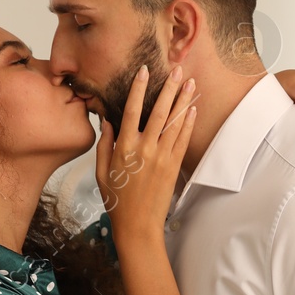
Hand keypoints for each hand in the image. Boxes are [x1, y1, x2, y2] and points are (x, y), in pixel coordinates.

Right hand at [95, 64, 196, 237]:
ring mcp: (162, 157)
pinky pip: (183, 140)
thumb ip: (105, 143)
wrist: (138, 224)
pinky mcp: (174, 166)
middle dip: (169, 89)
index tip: (144, 71)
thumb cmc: (117, 199)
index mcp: (123, 148)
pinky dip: (188, 123)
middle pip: (159, 112)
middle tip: (177, 70)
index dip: (138, 89)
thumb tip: (107, 120)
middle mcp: (144, 149)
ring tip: (191, 83)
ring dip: (184, 101)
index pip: (130, 111)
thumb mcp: (101, 171)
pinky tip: (193, 109)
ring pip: (175, 123)